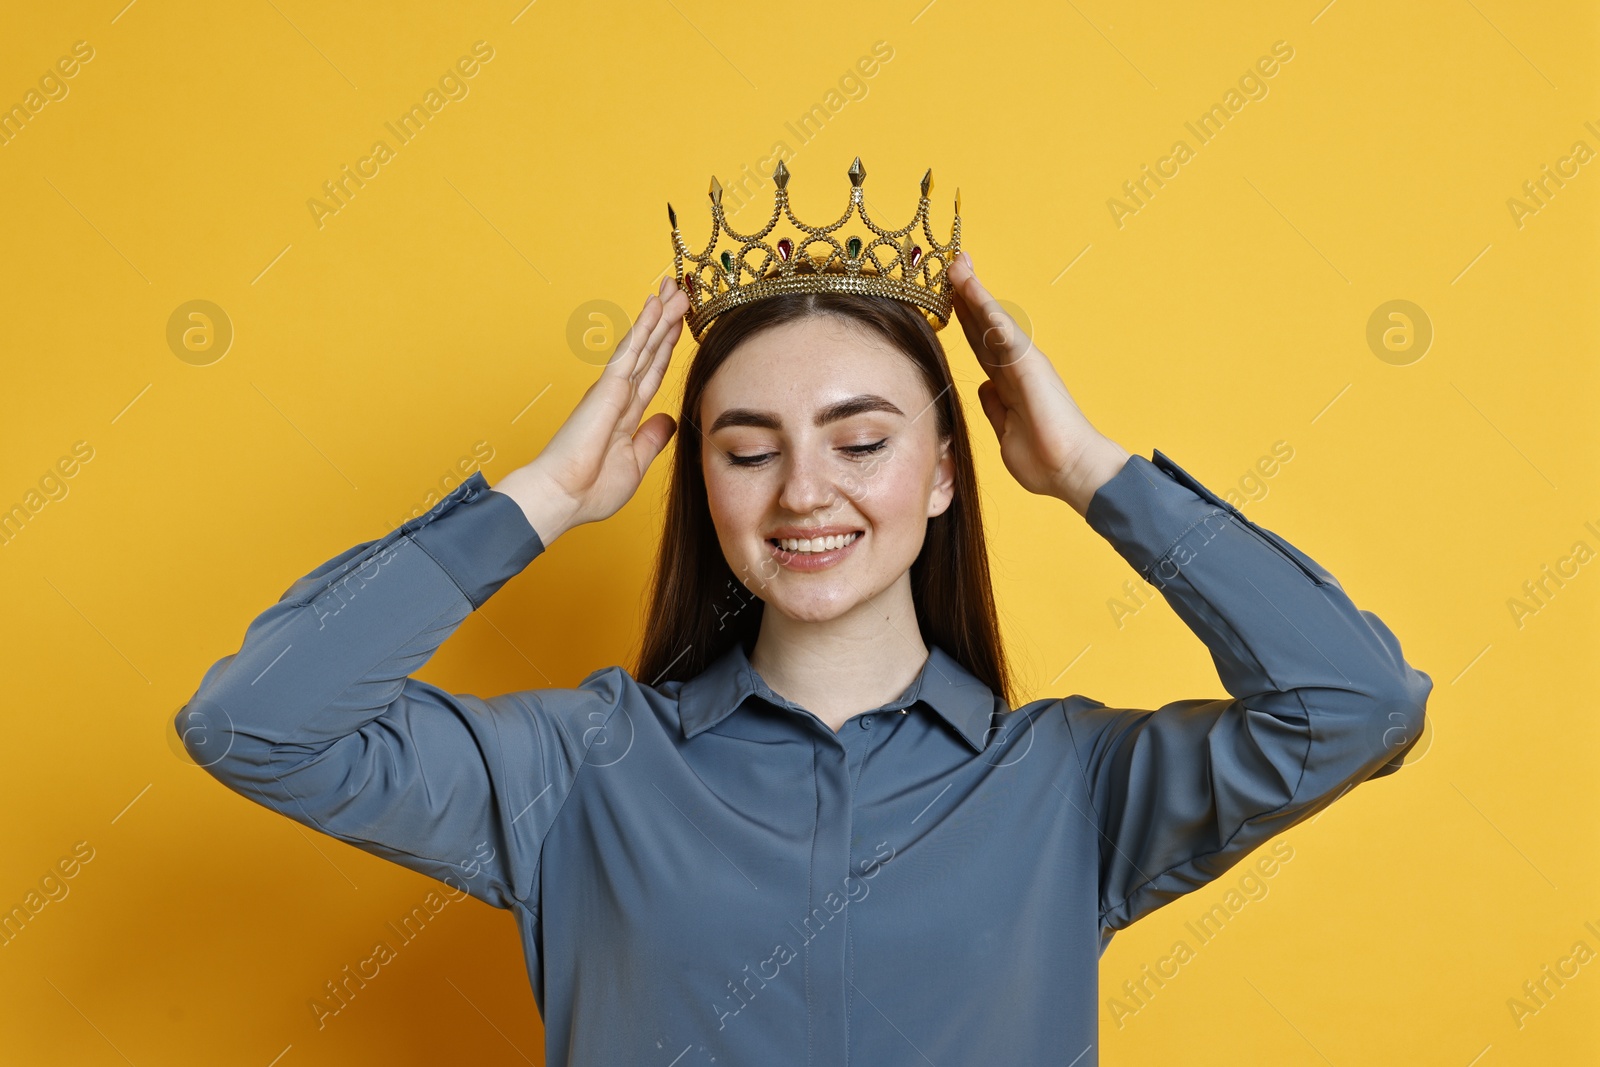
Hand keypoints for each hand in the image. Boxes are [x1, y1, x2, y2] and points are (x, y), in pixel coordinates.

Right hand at [493, 278, 690, 544]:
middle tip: (679, 292)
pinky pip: (632, 350)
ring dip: (660, 316)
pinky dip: (645, 326)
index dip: (667, 348)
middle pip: (650, 351)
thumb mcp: (635, 463)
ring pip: (643, 344)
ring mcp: (613, 389)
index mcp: (625, 414)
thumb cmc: (589, 490)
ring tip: (675, 289)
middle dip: (666, 322)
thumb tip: (668, 420)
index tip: (680, 325)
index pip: (653, 372)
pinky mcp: (608, 388)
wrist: (562, 498)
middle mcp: (619, 395)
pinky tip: (656, 305)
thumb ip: (652, 439)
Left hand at [945, 251, 1129, 516]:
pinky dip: (983, 304)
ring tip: (957, 264)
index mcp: (1009, 386)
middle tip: (952, 267)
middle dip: (966, 299)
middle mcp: (1016, 368)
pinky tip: (968, 284)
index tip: (949, 301)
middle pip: (983, 328)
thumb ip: (995, 409)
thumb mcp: (1006, 434)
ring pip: (990, 320)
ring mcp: (1023, 362)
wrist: (1071, 471)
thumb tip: (985, 389)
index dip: (965, 324)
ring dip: (973, 291)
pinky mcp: (1027, 361)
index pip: (981, 348)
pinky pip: (1000, 328)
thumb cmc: (1044, 462)